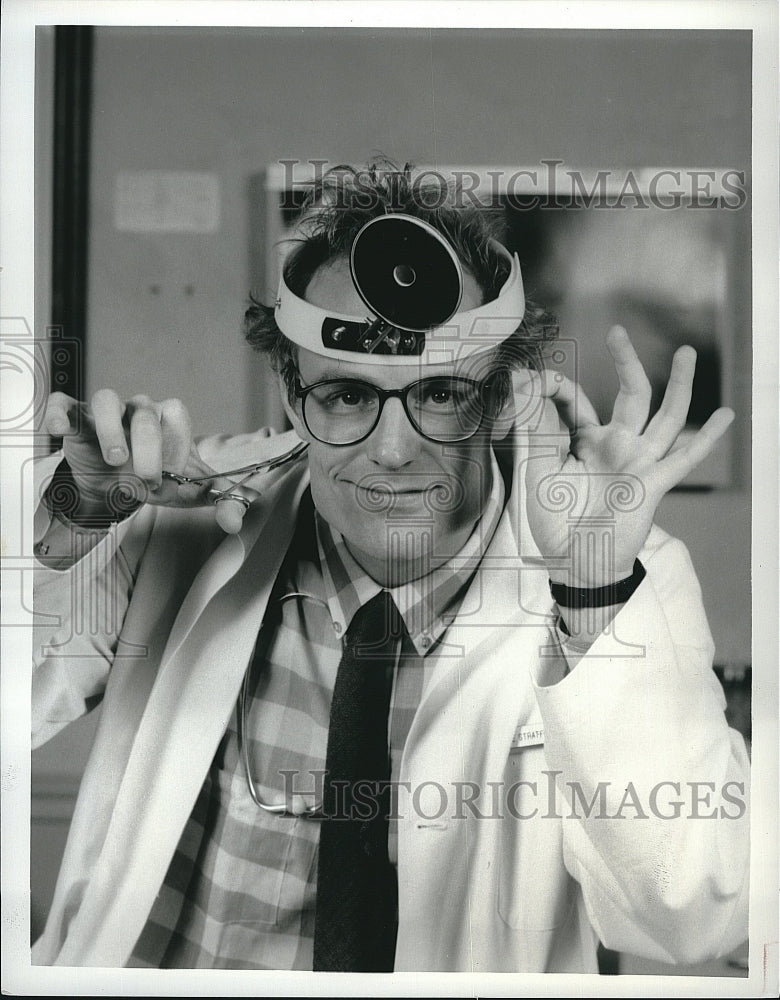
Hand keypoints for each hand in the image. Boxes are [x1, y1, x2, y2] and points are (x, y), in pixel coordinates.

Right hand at [43, 390, 258, 532]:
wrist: (118, 489)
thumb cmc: (157, 480)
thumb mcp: (189, 492)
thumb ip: (221, 501)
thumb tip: (237, 520)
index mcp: (168, 419)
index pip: (176, 413)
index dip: (176, 442)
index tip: (173, 476)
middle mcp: (138, 410)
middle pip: (145, 412)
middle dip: (149, 447)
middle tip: (148, 479)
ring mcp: (106, 413)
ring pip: (107, 398)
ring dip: (112, 429)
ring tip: (115, 460)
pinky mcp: (77, 420)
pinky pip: (64, 403)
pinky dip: (60, 412)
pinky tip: (58, 430)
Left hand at [524, 326, 734, 587]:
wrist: (574, 562)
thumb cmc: (555, 521)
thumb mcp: (537, 467)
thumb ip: (534, 424)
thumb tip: (521, 378)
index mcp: (585, 441)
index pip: (578, 400)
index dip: (557, 387)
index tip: (534, 380)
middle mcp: (617, 445)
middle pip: (630, 394)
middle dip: (626, 362)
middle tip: (617, 331)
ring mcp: (639, 461)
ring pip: (665, 415)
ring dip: (679, 385)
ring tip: (685, 353)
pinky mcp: (654, 482)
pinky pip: (685, 456)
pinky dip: (706, 437)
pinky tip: (725, 415)